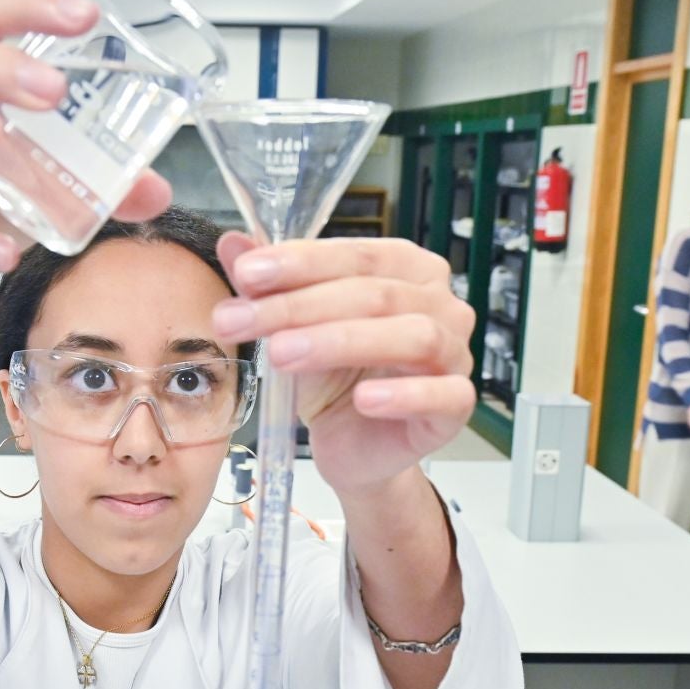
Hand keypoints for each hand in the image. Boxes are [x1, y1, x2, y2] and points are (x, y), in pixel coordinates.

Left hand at [211, 235, 475, 493]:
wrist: (353, 444)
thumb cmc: (333, 377)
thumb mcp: (292, 327)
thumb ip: (267, 285)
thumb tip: (233, 244)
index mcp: (407, 269)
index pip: (356, 254)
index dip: (300, 261)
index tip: (246, 274)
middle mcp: (440, 304)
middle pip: (375, 294)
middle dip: (299, 306)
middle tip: (240, 321)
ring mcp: (455, 354)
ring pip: (411, 337)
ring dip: (341, 342)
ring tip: (282, 355)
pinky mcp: (456, 406)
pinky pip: (443, 394)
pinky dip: (403, 394)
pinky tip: (364, 399)